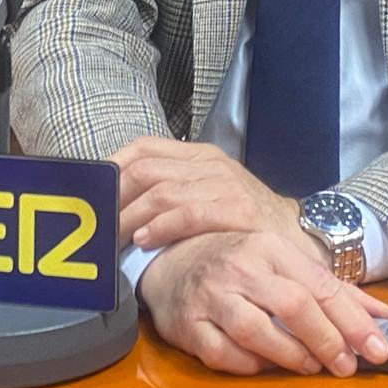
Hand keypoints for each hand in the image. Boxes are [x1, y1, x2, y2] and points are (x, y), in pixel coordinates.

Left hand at [112, 137, 313, 254]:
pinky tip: (145, 240)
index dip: (111, 168)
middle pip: (146, 170)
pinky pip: (189, 213)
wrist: (297, 236)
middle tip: (95, 225)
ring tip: (114, 237)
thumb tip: (120, 207)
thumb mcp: (209, 193)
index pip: (144, 148)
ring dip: (131, 216)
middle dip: (115, 199)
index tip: (90, 192)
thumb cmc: (245, 222)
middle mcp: (210, 164)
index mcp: (199, 155)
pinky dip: (161, 226)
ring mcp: (224, 185)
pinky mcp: (236, 210)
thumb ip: (171, 193)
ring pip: (162, 191)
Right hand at [137, 230, 387, 376]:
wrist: (170, 260)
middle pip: (293, 305)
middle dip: (327, 339)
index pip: (320, 284)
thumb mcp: (284, 263)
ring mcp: (211, 296)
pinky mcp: (188, 325)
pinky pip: (224, 354)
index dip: (353, 320)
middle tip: (347, 365)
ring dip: (291, 355)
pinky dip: (250, 365)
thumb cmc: (238, 263)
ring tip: (312, 366)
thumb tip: (383, 315)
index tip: (378, 348)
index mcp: (269, 247)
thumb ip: (333, 290)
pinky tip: (267, 366)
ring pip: (257, 331)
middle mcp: (240, 267)